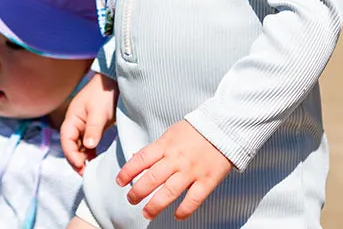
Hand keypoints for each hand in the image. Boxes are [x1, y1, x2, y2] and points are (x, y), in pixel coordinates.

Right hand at [60, 72, 117, 172]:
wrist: (114, 82)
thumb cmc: (104, 93)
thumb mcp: (99, 111)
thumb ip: (93, 129)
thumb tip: (88, 146)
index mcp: (72, 118)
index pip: (66, 140)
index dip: (71, 155)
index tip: (81, 166)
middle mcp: (75, 124)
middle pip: (70, 146)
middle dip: (76, 160)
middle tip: (85, 173)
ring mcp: (84, 126)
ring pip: (79, 147)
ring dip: (83, 158)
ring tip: (90, 170)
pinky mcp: (93, 129)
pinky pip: (88, 145)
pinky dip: (90, 153)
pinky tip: (96, 161)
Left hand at [117, 120, 232, 220]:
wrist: (223, 127)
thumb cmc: (194, 131)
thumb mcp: (171, 134)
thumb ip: (156, 149)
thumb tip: (136, 158)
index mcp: (166, 145)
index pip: (141, 159)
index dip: (128, 171)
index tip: (119, 182)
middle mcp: (176, 159)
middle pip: (152, 178)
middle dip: (138, 192)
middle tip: (131, 200)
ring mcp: (192, 171)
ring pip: (169, 192)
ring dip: (155, 205)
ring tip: (146, 213)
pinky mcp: (207, 180)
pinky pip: (193, 199)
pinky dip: (184, 210)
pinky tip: (177, 215)